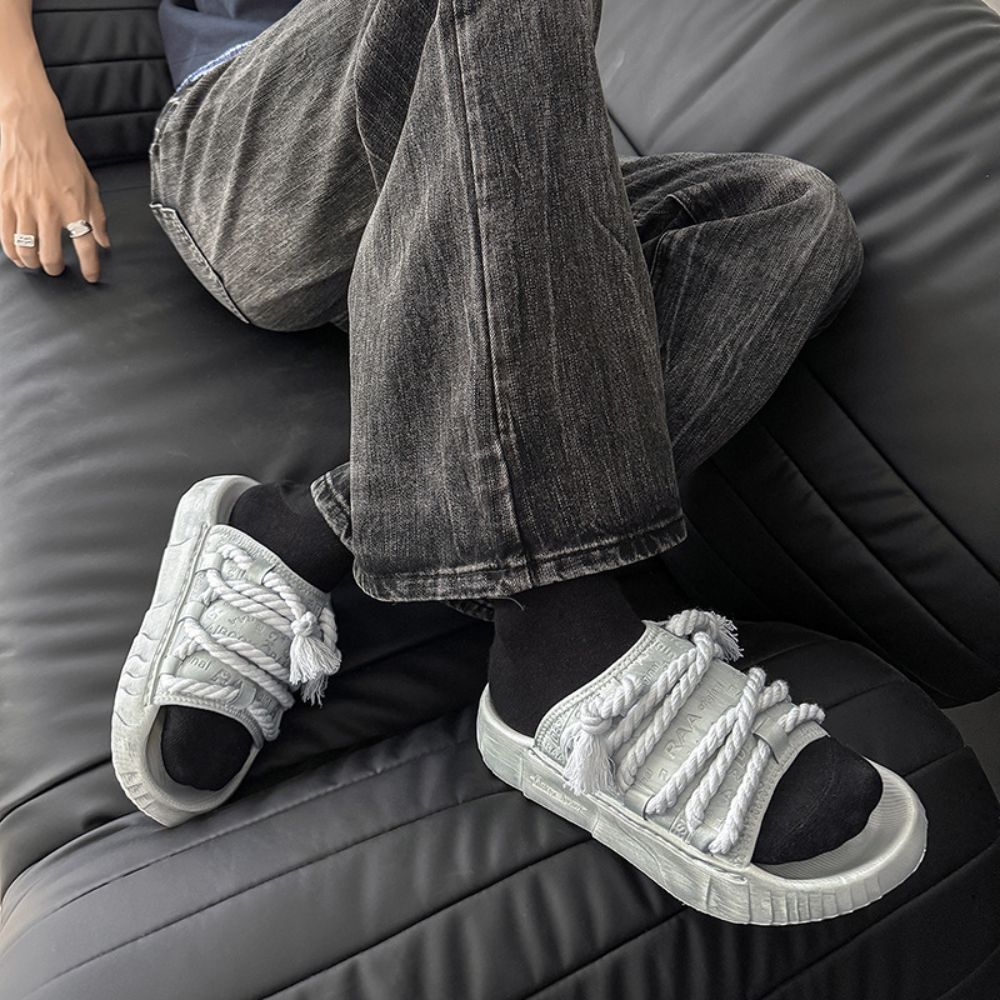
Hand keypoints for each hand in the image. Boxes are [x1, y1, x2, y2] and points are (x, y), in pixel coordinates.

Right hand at [0, 100, 110, 281]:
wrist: (30, 127)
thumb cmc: (60, 154)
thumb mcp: (89, 184)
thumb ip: (97, 216)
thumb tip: (104, 241)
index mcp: (74, 205)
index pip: (85, 245)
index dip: (90, 266)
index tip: (91, 276)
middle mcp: (48, 208)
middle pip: (51, 255)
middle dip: (55, 268)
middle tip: (57, 268)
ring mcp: (23, 205)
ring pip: (25, 249)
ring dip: (32, 262)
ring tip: (36, 263)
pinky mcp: (2, 199)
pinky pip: (4, 235)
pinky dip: (11, 250)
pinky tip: (16, 253)